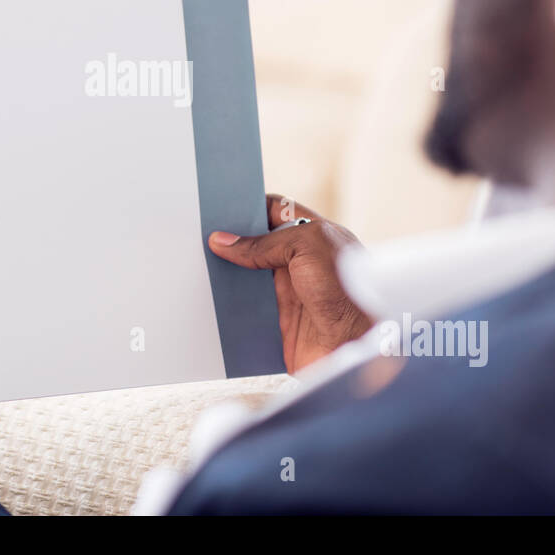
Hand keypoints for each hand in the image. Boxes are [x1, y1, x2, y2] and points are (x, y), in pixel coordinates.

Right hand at [209, 194, 371, 373]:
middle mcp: (300, 262)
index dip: (248, 206)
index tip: (217, 205)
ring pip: (248, 278)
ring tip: (192, 264)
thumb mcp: (307, 248)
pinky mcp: (280, 324)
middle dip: (230, 241)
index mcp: (312, 235)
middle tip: (196, 233)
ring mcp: (290, 294)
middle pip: (257, 245)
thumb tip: (223, 241)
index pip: (274, 211)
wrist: (362, 348)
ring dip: (224, 274)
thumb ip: (265, 243)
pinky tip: (206, 299)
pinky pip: (247, 311)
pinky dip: (228, 307)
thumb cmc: (347, 290)